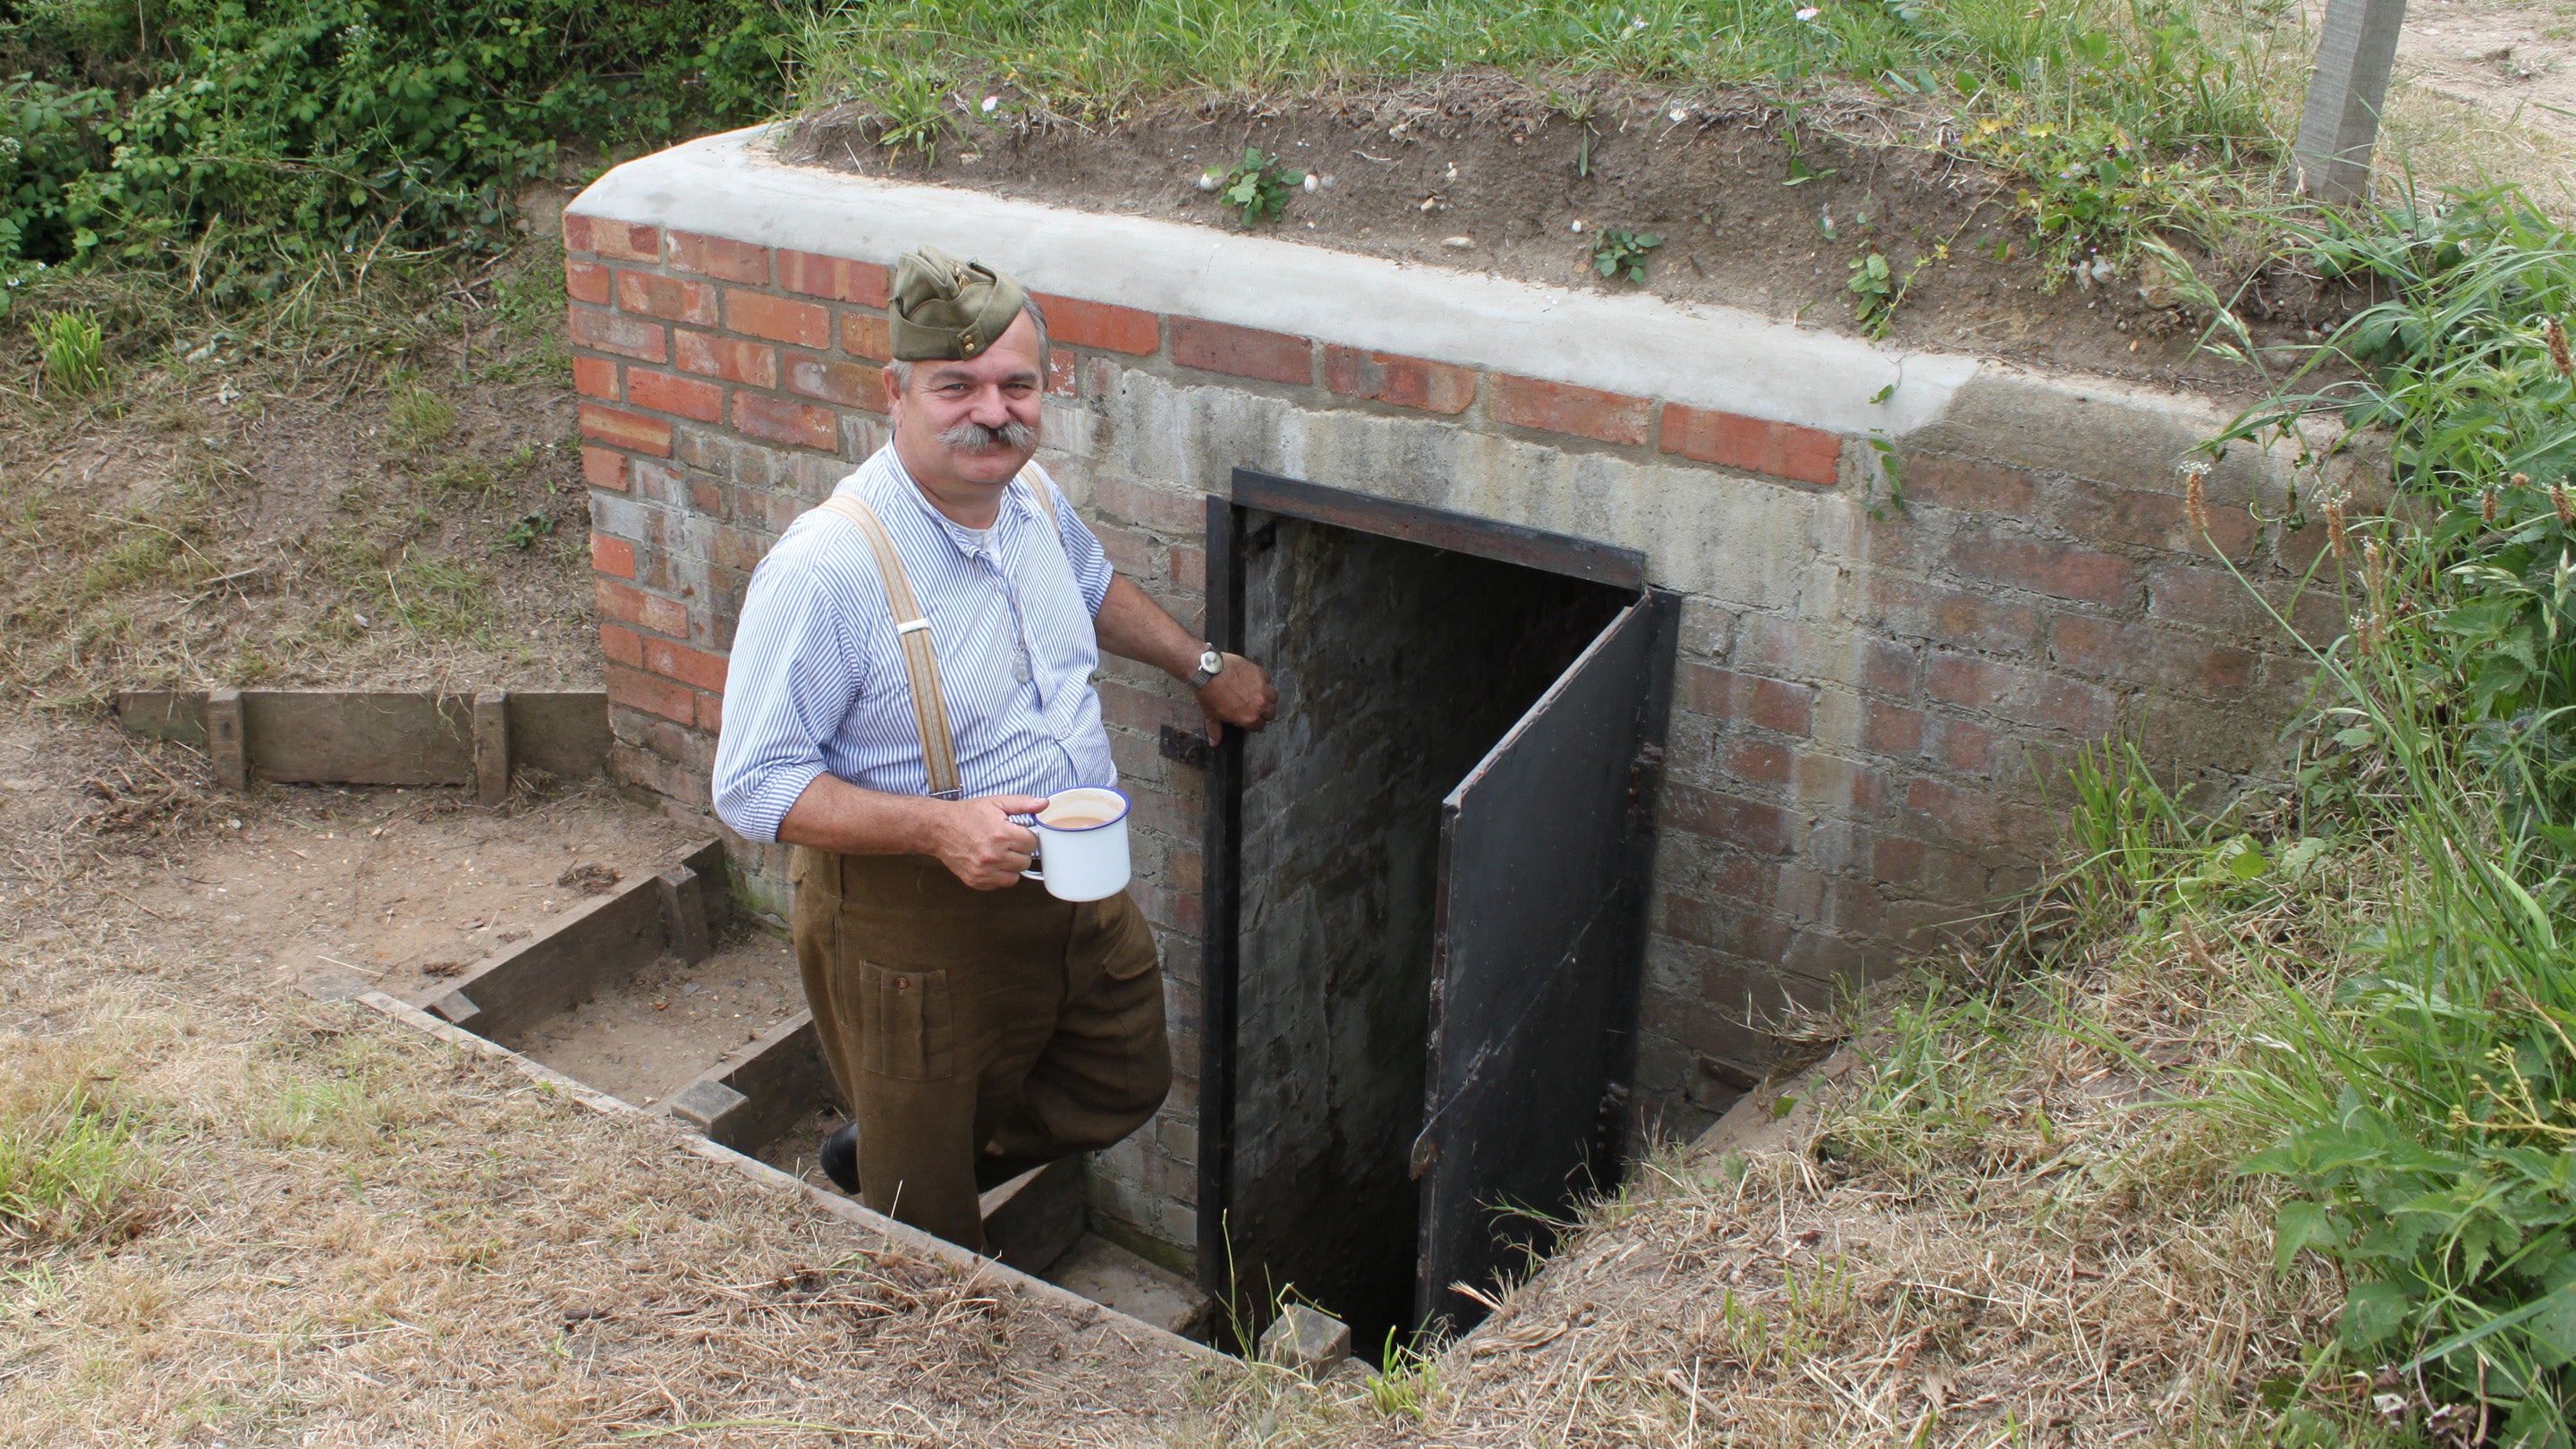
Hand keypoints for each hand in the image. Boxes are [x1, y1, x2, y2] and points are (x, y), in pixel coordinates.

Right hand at [928, 794, 1046, 889]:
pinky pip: (1001, 884)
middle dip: (1020, 850)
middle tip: (1008, 842)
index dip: (1027, 836)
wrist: (939, 828)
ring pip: (1016, 875)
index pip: (1032, 843)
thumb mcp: (996, 803)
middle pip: (1026, 860)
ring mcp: (984, 871)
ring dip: (1012, 865)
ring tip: (1000, 852)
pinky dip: (1000, 875)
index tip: (1017, 833)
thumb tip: (1044, 803)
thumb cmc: (968, 814)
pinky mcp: (976, 881)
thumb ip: (1023, 804)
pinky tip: (991, 862)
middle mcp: (994, 855)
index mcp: (1002, 834)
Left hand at [1196, 653, 1277, 743]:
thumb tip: (1214, 743)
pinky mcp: (1260, 672)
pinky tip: (1253, 681)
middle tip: (1254, 708)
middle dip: (1264, 712)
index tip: (1247, 719)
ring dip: (1268, 697)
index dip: (1252, 724)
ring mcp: (1262, 687)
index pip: (1259, 725)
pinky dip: (1263, 681)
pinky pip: (1267, 679)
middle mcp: (1260, 704)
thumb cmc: (1210, 693)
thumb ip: (1215, 731)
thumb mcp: (1211, 715)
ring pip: (1273, 696)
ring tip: (1258, 695)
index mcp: (1249, 718)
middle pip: (1271, 712)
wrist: (1208, 671)